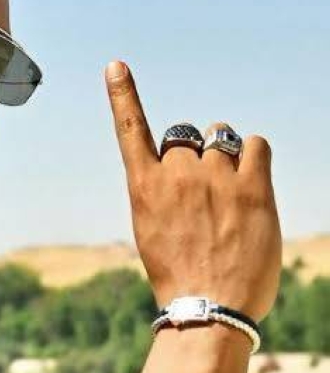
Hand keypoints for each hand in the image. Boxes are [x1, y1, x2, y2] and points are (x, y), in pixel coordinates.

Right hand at [105, 61, 280, 321]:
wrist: (209, 307)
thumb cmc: (180, 273)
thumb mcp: (152, 229)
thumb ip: (165, 191)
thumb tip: (194, 166)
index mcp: (144, 186)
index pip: (130, 129)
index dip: (123, 94)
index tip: (116, 66)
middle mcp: (176, 174)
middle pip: (187, 138)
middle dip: (196, 157)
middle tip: (204, 195)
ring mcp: (214, 178)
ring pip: (222, 139)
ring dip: (226, 157)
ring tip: (229, 195)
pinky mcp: (252, 187)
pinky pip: (255, 145)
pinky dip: (254, 156)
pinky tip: (251, 182)